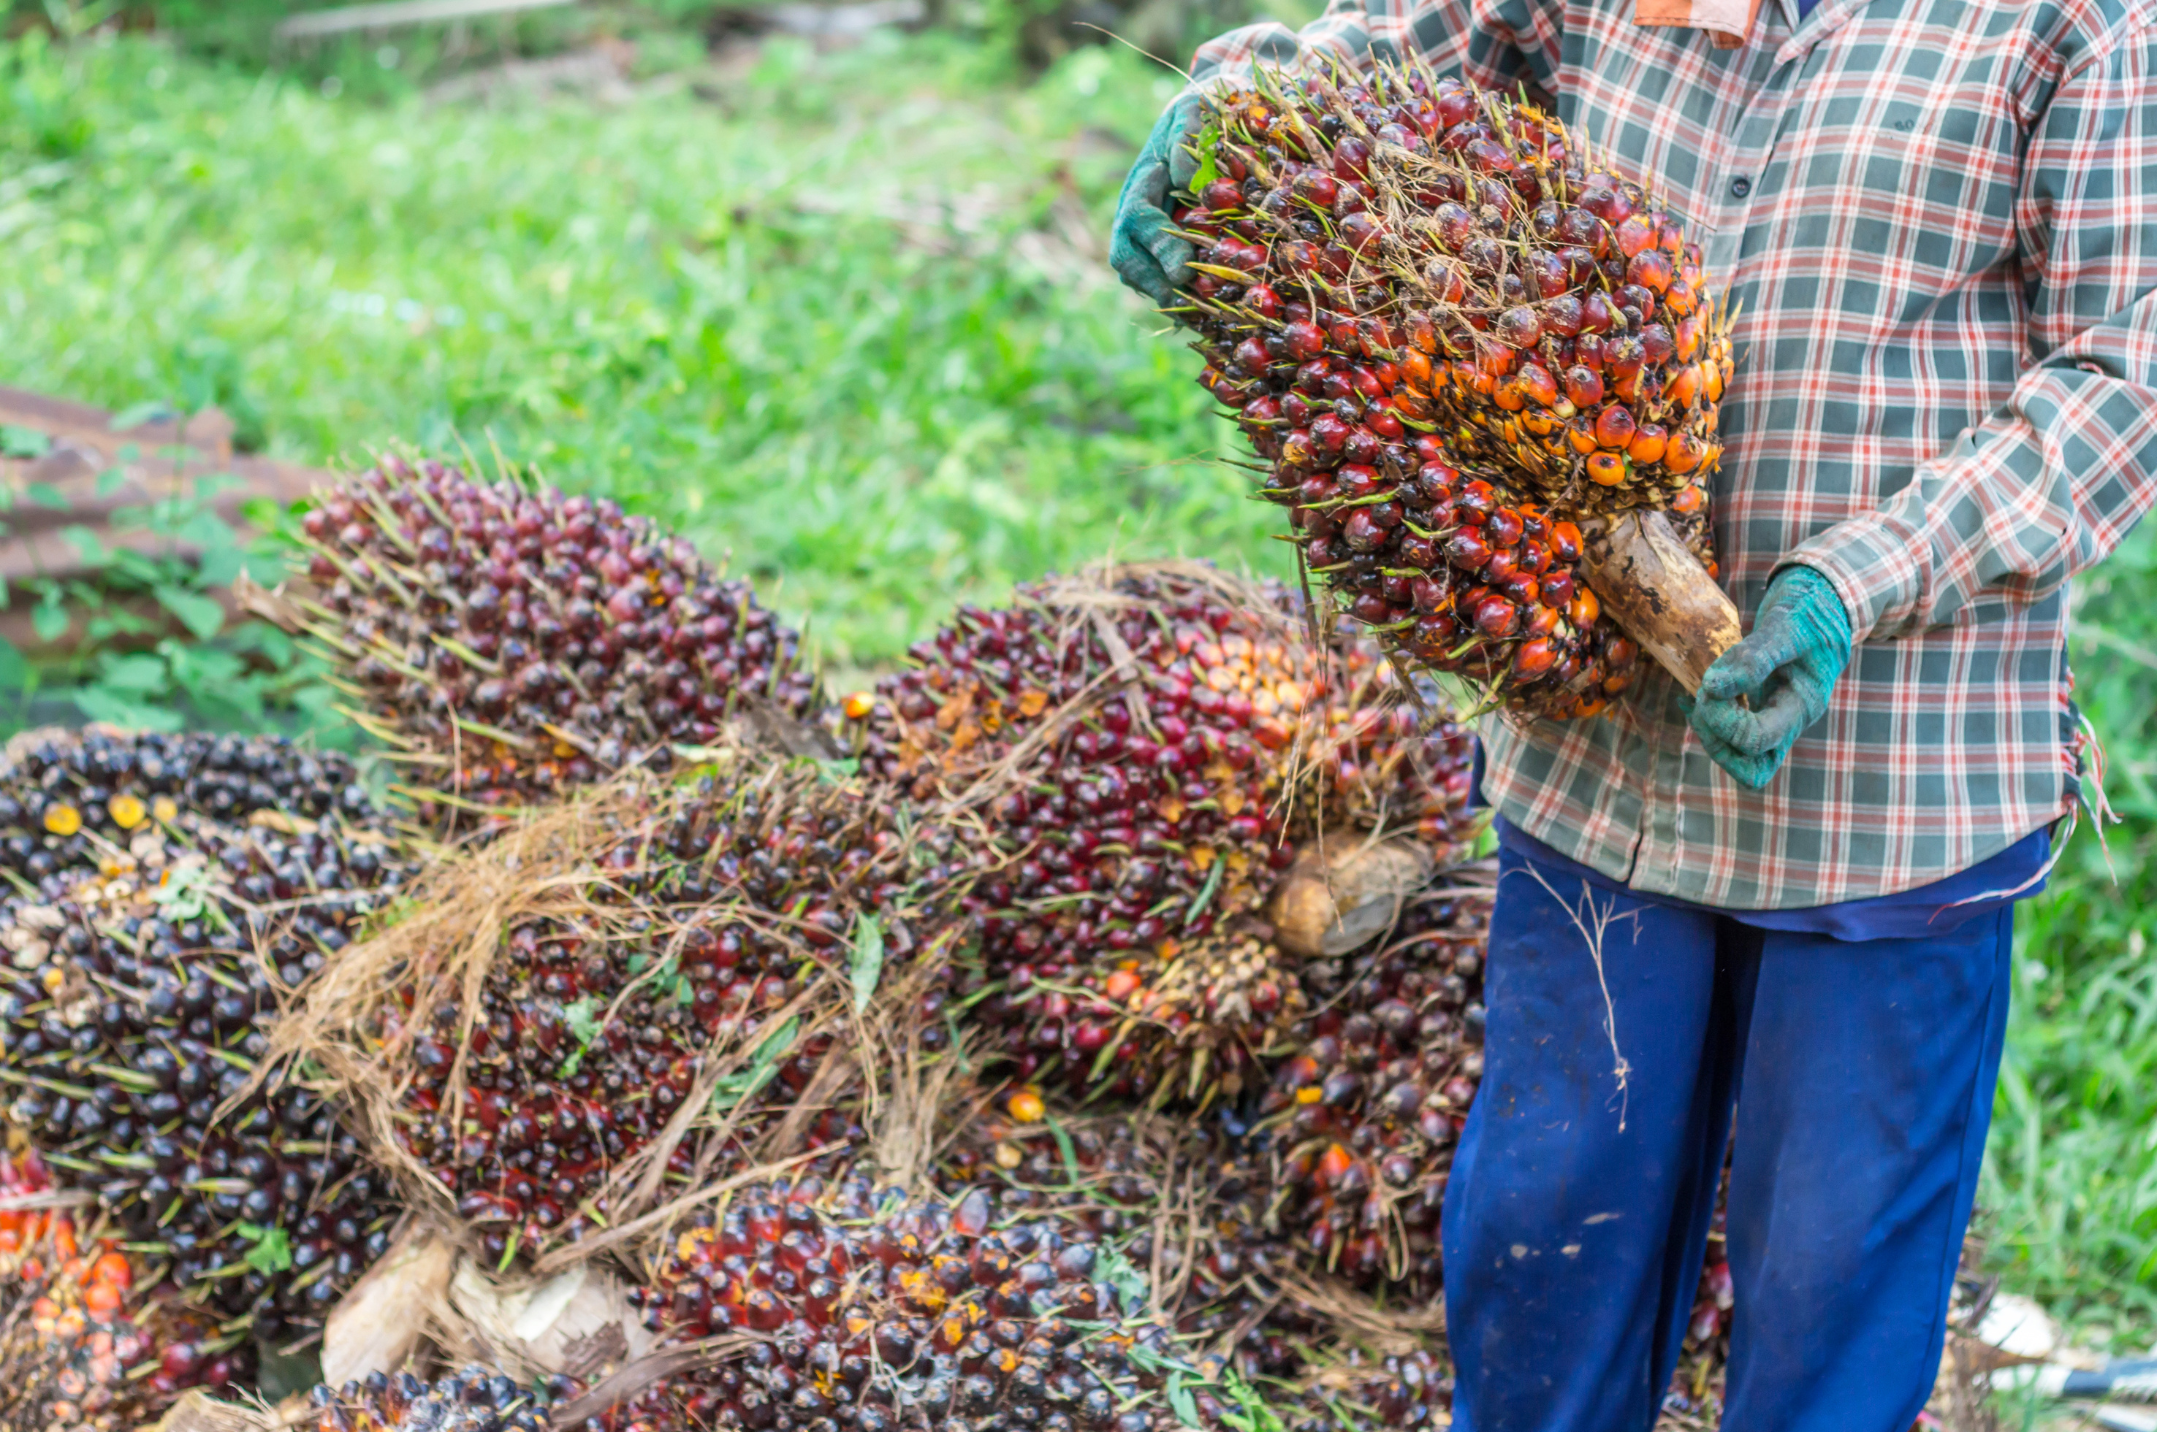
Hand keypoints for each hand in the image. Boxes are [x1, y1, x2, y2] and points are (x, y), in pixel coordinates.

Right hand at [1109, 91, 1205, 308]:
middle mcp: (1134, 212)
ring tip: (1193, 319)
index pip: (1139, 220)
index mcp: (1143, 182)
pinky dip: (1177, 300)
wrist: (1203, 119)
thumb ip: (1188, 135)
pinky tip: (1205, 316)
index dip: (1159, 248)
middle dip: (1154, 285)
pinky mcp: (1159, 248)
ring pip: (1137, 276)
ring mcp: (1143, 234)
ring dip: (1162, 299)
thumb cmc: (1203, 113)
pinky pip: (1159, 281)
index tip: (1183, 271)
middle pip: (1127, 259)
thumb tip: (1184, 182)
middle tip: (1185, 306)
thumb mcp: (1197, 111)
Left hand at [1684, 566, 1853, 789]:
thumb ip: (1754, 658)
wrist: (1824, 608)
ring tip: (1697, 697)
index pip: (1756, 741)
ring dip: (1710, 734)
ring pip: (1741, 759)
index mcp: (1802, 706)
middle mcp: (1790, 722)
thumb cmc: (1810, 614)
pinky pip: (1734, 739)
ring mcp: (1776, 721)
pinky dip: (1709, 722)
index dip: (1724, 721)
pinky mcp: (1762, 712)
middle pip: (1749, 765)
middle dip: (1715, 735)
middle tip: (1703, 696)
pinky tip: (1694, 694)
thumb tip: (1714, 687)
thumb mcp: (1787, 628)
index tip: (1712, 686)